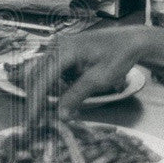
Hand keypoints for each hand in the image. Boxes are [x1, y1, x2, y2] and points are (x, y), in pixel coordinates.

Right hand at [24, 26, 163, 124]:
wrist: (131, 41)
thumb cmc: (119, 56)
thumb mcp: (99, 80)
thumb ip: (76, 96)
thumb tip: (60, 116)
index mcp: (65, 49)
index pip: (42, 78)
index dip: (36, 101)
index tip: (32, 120)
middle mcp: (57, 45)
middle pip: (36, 75)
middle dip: (36, 98)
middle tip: (36, 120)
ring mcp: (59, 47)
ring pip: (41, 73)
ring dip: (43, 93)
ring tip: (47, 111)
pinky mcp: (62, 52)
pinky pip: (50, 71)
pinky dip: (52, 86)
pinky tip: (59, 97)